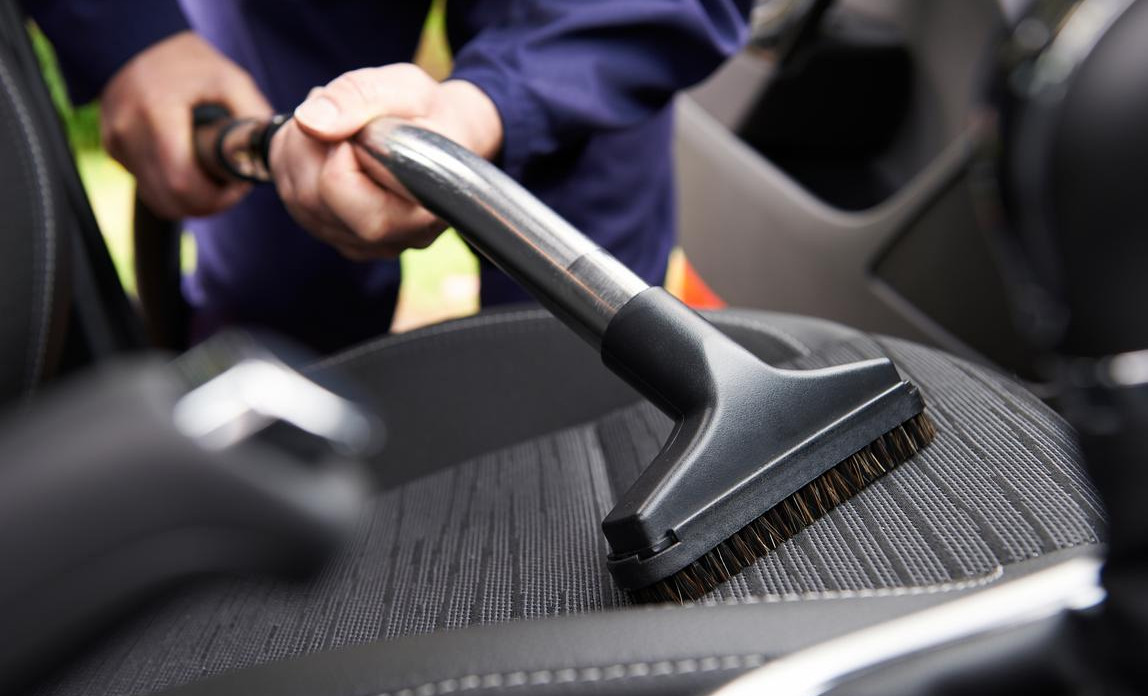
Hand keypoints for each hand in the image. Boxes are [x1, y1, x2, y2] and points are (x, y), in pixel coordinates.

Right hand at [101, 31, 271, 218]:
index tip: (239, 186)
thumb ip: (254, 118)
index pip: (182, 182)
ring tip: (212, 179)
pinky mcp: (112, 148)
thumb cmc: (193, 63)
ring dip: (189, 201)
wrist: (139, 41)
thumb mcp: (232, 80)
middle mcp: (128, 130)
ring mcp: (116, 141)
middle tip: (230, 188)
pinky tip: (190, 169)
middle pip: (169, 199)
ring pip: (157, 200)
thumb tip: (272, 156)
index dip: (216, 198)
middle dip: (207, 204)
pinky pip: (147, 187)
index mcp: (157, 111)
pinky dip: (171, 190)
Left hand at [268, 63, 502, 259]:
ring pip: (297, 201)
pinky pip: (294, 204)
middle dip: (310, 145)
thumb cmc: (428, 114)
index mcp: (420, 211)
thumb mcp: (405, 88)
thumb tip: (309, 122)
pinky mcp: (341, 238)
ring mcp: (364, 245)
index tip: (359, 125)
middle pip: (312, 199)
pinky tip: (326, 146)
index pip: (346, 191)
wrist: (443, 137)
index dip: (338, 149)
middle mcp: (393, 239)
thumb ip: (360, 97)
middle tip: (339, 114)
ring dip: (300, 150)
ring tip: (337, 125)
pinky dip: (297, 166)